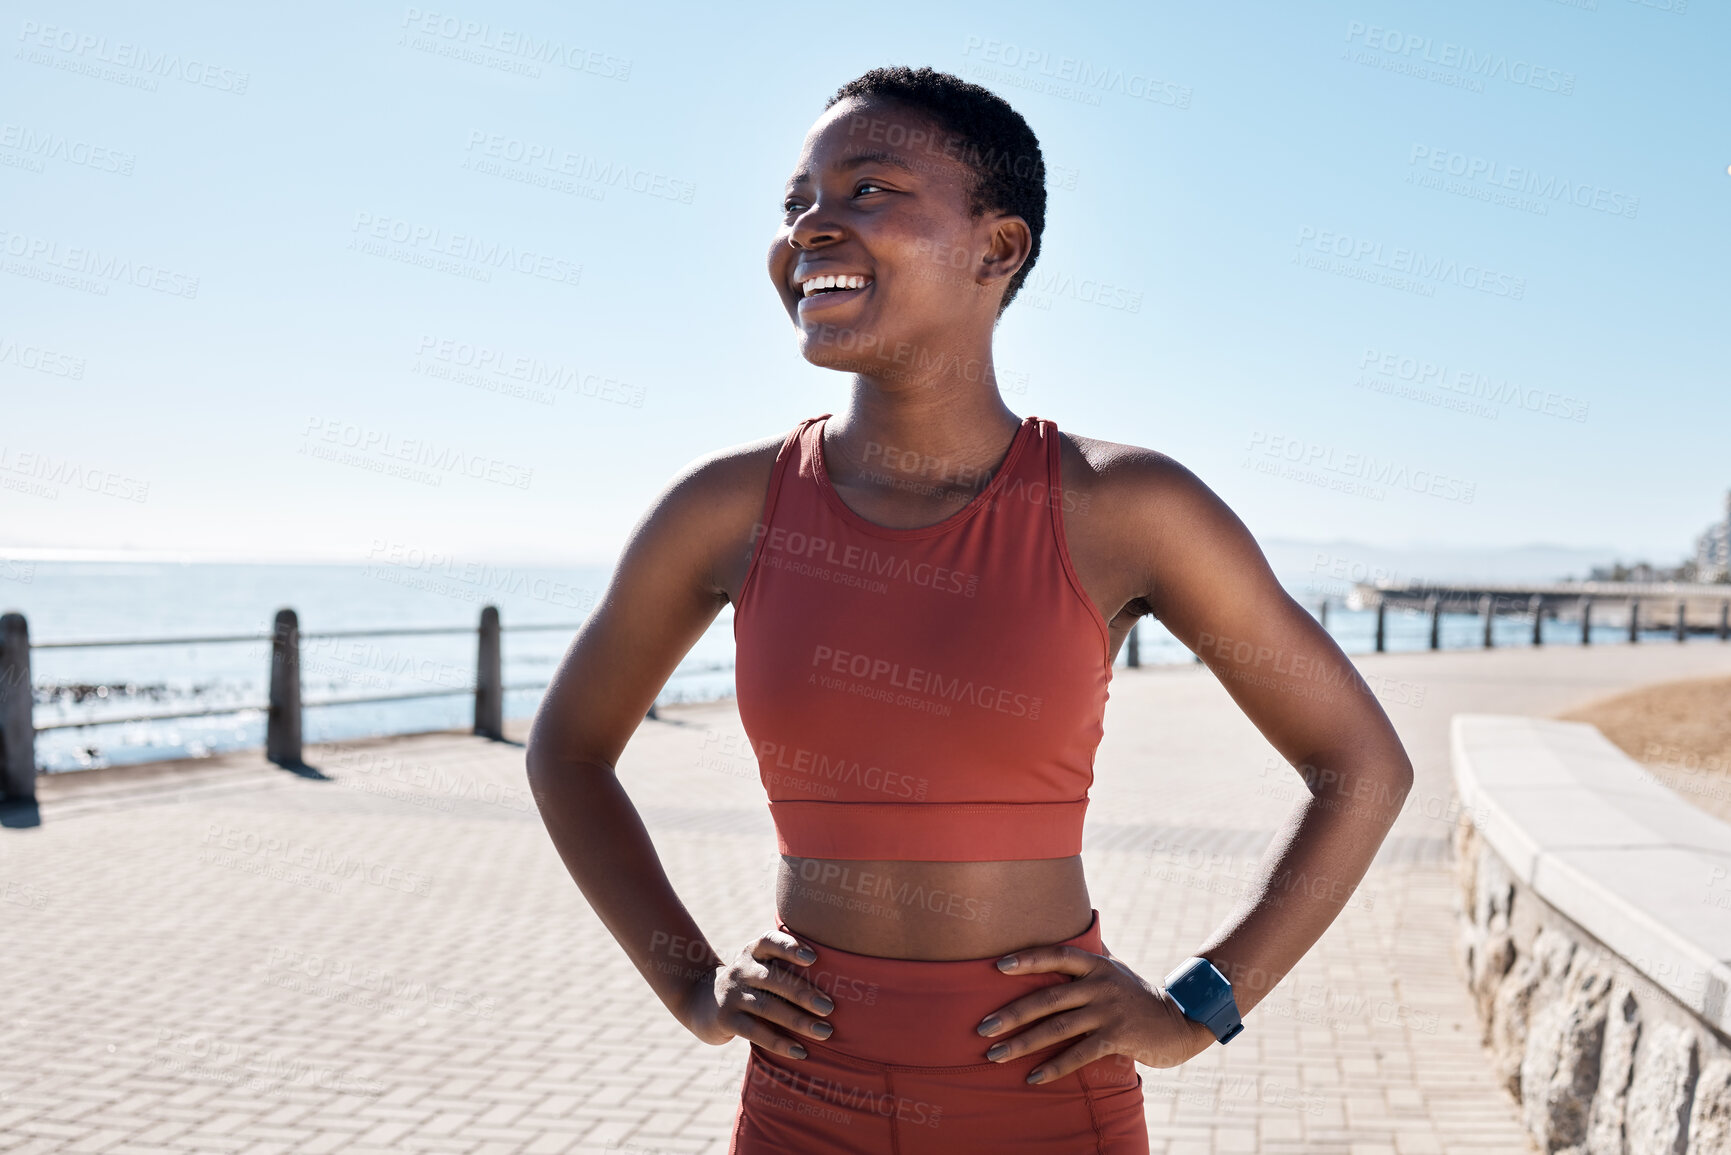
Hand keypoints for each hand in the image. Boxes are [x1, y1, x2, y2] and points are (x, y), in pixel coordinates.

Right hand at [678, 930, 836, 1059]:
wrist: (700, 1001)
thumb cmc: (750, 984)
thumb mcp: (760, 967)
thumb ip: (787, 968)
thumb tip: (838, 981)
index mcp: (753, 952)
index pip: (770, 942)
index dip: (790, 947)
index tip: (813, 958)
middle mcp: (741, 970)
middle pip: (774, 979)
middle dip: (803, 993)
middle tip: (829, 1008)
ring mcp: (732, 995)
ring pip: (767, 1007)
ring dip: (798, 1020)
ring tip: (824, 1031)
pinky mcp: (726, 1020)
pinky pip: (755, 1031)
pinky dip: (779, 1042)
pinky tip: (800, 1051)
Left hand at [976, 945, 1217, 1082]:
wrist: (1179, 1020)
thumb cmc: (1137, 994)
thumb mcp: (1114, 969)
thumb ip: (1087, 959)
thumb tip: (1064, 934)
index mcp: (1096, 964)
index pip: (1056, 955)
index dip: (1028, 959)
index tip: (997, 966)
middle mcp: (1100, 984)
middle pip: (1047, 998)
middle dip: (1011, 1015)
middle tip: (982, 1028)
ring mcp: (1109, 1011)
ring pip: (1057, 1028)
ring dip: (1022, 1044)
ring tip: (995, 1055)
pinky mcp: (1118, 1037)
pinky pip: (1079, 1053)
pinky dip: (1054, 1067)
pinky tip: (1033, 1077)